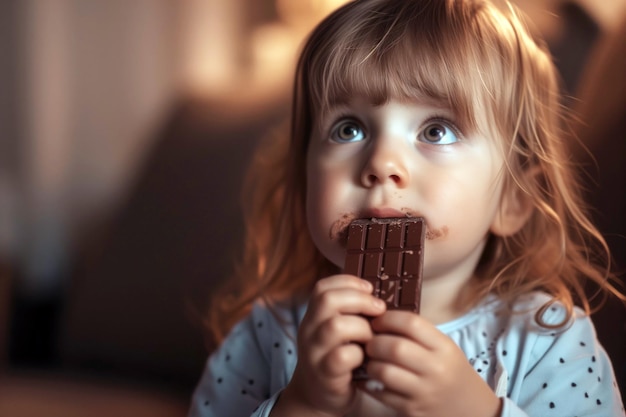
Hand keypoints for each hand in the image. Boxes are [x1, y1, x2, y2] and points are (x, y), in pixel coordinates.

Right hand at [272, 275, 386, 416]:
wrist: (317, 396)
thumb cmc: (336, 358)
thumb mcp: (337, 331)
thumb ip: (349, 313)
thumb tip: (379, 297)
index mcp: (313, 316)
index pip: (323, 287)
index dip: (349, 282)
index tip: (370, 289)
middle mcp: (308, 330)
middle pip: (327, 300)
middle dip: (360, 300)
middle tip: (379, 309)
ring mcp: (314, 352)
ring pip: (336, 326)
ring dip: (362, 328)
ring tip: (373, 336)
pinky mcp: (324, 373)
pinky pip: (343, 356)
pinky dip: (360, 354)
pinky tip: (366, 358)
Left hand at [363, 311, 501, 416]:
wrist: (470, 410)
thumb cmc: (449, 371)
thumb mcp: (443, 348)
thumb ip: (417, 334)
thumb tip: (379, 319)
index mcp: (444, 347)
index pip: (411, 323)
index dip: (387, 319)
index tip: (377, 322)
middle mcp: (437, 369)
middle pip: (395, 348)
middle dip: (374, 343)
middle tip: (369, 343)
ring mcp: (425, 392)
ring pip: (385, 372)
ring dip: (371, 365)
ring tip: (371, 362)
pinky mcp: (413, 410)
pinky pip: (382, 394)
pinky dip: (370, 385)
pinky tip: (371, 380)